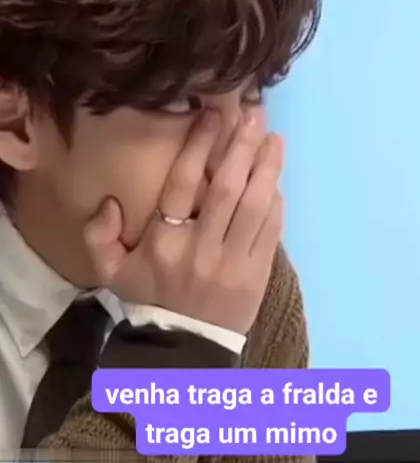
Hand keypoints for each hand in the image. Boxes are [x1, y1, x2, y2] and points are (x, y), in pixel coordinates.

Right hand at [84, 111, 284, 334]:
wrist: (183, 347)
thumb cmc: (149, 296)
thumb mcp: (112, 270)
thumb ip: (99, 235)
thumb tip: (110, 201)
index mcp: (164, 242)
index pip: (182, 184)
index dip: (198, 146)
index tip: (211, 115)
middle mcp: (200, 247)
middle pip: (226, 188)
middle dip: (242, 147)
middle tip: (254, 115)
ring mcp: (233, 261)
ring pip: (255, 205)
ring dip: (267, 168)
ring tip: (275, 139)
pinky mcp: (257, 273)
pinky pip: (271, 230)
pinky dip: (276, 202)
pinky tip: (277, 178)